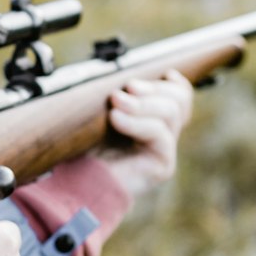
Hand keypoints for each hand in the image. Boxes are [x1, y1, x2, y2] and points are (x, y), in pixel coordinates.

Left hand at [93, 71, 193, 198]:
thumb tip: (126, 81)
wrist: (76, 183)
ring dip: (143, 103)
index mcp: (151, 120)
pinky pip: (159, 134)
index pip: (179, 97)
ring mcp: (164, 151)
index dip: (174, 83)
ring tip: (116, 101)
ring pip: (171, 113)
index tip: (163, 72)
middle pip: (178, 100)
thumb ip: (119, 97)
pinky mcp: (162, 166)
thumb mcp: (100, 114)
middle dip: (154, 88)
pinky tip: (116, 118)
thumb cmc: (83, 147)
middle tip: (127, 88)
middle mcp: (162, 136)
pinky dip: (137, 122)